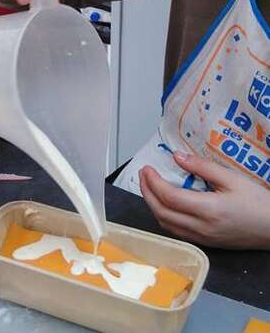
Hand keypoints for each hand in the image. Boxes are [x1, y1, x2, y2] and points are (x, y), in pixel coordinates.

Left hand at [139, 151, 269, 248]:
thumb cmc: (258, 202)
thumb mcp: (232, 178)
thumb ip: (202, 167)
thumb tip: (177, 157)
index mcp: (208, 210)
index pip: (169, 197)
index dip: (153, 182)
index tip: (147, 168)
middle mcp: (201, 228)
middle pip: (162, 213)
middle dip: (147, 192)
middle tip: (143, 175)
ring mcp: (202, 239)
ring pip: (166, 225)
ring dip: (153, 205)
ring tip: (150, 187)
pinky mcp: (205, 244)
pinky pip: (176, 231)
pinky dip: (164, 217)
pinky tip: (165, 204)